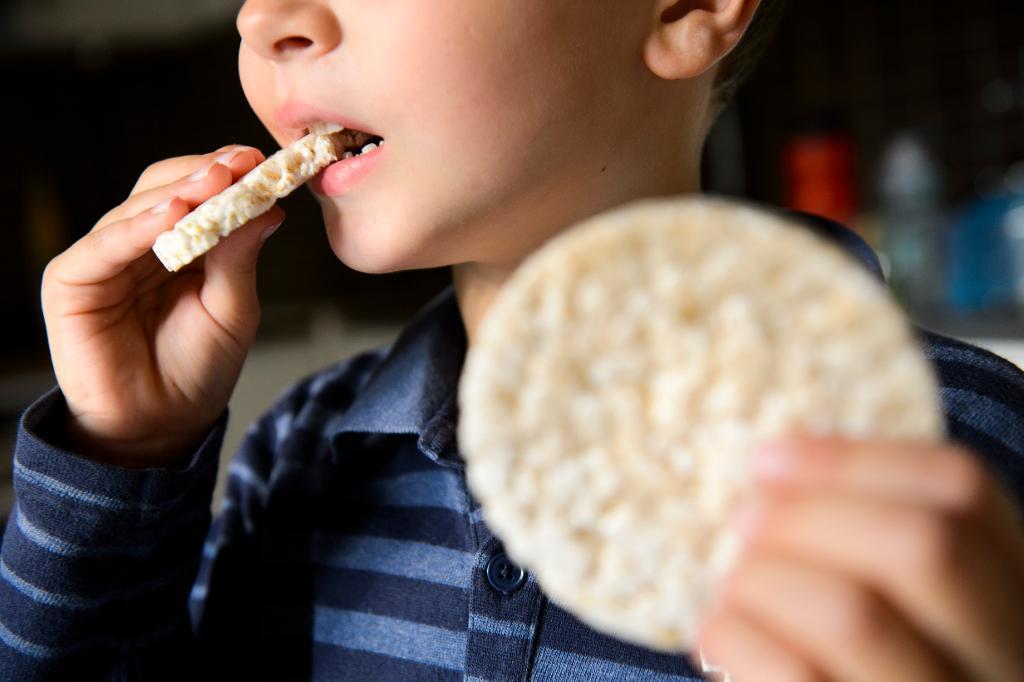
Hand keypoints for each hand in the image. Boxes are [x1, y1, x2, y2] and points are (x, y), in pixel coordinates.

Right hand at [41, 145, 284, 467]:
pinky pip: (104, 247)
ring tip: (215, 182)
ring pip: (136, 211)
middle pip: (164, 189)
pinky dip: (137, 228)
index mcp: (176, 245)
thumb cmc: (198, 367)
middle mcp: (137, 244)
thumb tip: (269, 210)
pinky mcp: (72, 282)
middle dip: (204, 174)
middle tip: (241, 164)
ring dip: (177, 192)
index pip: (196, 194)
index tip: (260, 161)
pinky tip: (171, 214)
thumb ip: (241, 258)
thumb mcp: (232, 308)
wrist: (163, 425)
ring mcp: (103, 259)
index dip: (225, 175)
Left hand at [696, 436, 1023, 681]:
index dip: (852, 459)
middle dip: (807, 516)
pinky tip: (722, 633)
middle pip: (922, 546)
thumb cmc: (857, 654)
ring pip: (851, 613)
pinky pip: (791, 673)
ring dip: (763, 578)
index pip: (961, 489)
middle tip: (742, 518)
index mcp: (1012, 592)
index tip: (766, 457)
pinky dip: (734, 635)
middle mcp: (998, 655)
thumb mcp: (900, 592)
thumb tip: (772, 469)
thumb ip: (864, 532)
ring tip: (734, 585)